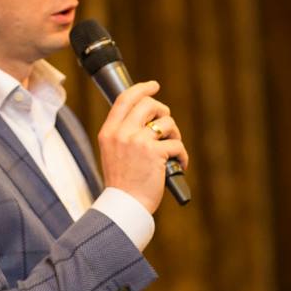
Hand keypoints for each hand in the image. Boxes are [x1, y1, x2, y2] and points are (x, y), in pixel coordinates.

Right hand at [97, 81, 188, 213]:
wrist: (125, 205)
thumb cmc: (122, 182)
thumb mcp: (112, 152)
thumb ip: (124, 133)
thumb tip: (148, 118)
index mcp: (109, 131)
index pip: (125, 99)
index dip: (141, 89)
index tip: (153, 85)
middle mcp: (122, 133)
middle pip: (149, 104)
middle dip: (163, 112)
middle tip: (167, 125)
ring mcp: (138, 141)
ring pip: (167, 122)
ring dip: (174, 135)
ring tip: (172, 151)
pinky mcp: (155, 152)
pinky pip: (176, 144)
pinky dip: (181, 155)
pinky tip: (178, 165)